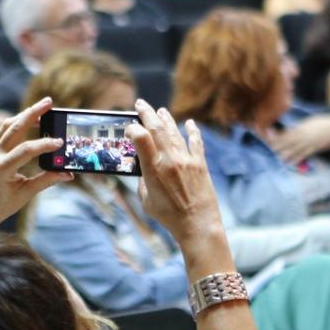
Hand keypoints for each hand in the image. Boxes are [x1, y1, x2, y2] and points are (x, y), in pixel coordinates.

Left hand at [0, 97, 72, 238]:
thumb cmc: (2, 205)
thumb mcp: (26, 194)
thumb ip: (46, 180)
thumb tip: (67, 174)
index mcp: (2, 168)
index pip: (26, 150)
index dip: (44, 144)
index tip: (61, 142)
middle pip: (15, 128)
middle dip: (33, 113)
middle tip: (49, 102)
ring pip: (8, 125)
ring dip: (25, 114)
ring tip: (42, 108)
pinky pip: (5, 131)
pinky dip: (18, 122)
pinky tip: (30, 120)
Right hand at [125, 99, 222, 244]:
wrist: (198, 225)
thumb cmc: (169, 217)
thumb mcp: (147, 200)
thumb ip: (144, 181)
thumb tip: (144, 169)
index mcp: (153, 170)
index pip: (140, 138)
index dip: (132, 129)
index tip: (128, 128)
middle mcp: (170, 160)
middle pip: (157, 129)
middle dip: (147, 113)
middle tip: (140, 104)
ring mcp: (187, 160)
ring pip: (175, 132)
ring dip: (166, 119)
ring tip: (160, 111)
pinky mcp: (200, 164)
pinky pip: (196, 142)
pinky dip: (192, 131)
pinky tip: (189, 123)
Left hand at [271, 114, 329, 164]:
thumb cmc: (324, 123)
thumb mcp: (310, 122)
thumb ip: (300, 127)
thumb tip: (290, 131)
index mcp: (301, 127)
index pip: (286, 133)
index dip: (277, 138)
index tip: (269, 141)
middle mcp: (303, 135)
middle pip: (287, 142)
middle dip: (278, 146)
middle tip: (271, 150)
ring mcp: (309, 142)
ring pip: (294, 149)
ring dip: (285, 154)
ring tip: (278, 158)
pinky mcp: (315, 148)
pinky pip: (304, 154)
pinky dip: (296, 159)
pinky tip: (290, 162)